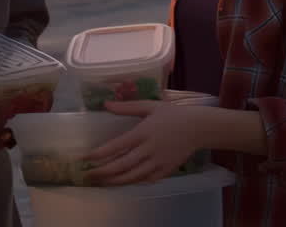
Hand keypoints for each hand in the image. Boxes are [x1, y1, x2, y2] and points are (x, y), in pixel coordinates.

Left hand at [86, 101, 202, 184]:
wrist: (199, 128)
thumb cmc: (173, 114)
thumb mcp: (150, 106)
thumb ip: (127, 107)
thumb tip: (105, 104)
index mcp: (143, 132)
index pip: (117, 145)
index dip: (101, 153)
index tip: (86, 158)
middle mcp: (149, 149)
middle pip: (123, 165)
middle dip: (104, 172)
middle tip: (89, 175)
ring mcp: (158, 162)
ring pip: (134, 176)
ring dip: (116, 180)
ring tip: (101, 182)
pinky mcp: (167, 170)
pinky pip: (147, 180)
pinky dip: (134, 182)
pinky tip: (123, 183)